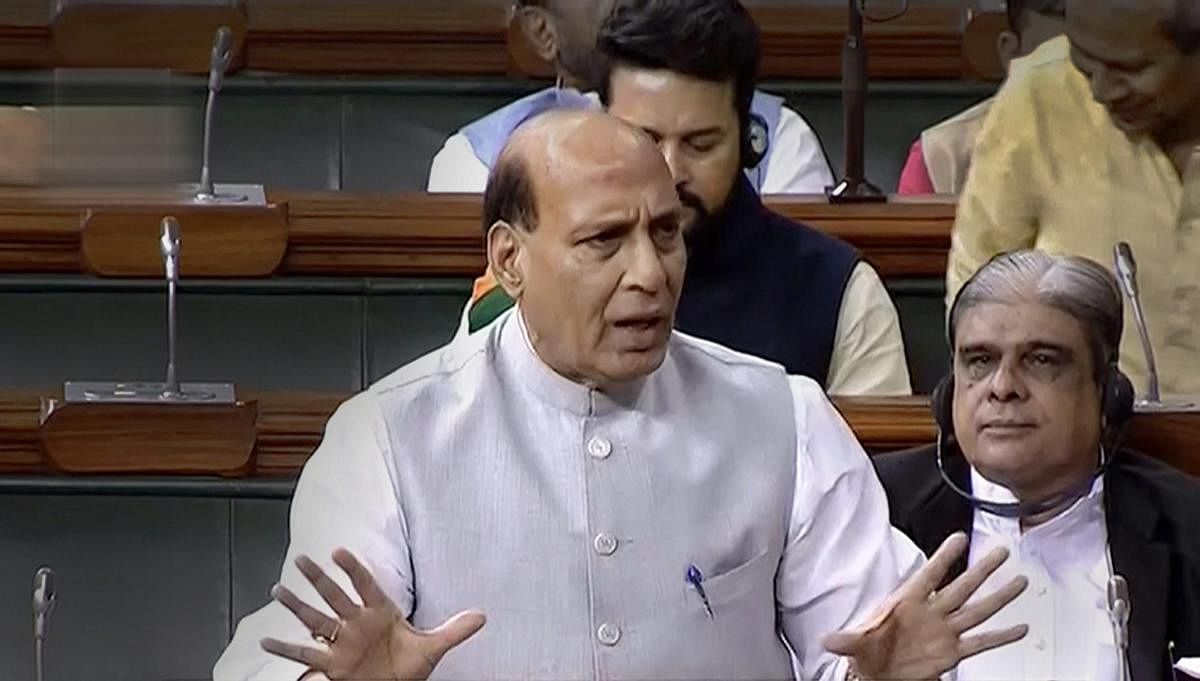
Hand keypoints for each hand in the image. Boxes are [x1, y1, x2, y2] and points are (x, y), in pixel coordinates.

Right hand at [260, 548, 484, 679]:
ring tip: (278, 590)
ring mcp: (341, 642)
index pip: (365, 585)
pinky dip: (287, 649)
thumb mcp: (433, 647)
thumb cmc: (408, 665)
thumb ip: (455, 630)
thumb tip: (482, 615)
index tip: (339, 551)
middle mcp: (356, 623)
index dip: (353, 569)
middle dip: (319, 579)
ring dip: (298, 606)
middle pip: (335, 596)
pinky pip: (307, 654)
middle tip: (302, 559)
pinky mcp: (333, 665)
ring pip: (316, 619)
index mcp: (380, 612)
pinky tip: (267, 641)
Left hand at [823, 532, 1027, 680]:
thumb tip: (828, 640)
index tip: (960, 538)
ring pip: (977, 609)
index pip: (929, 574)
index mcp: (907, 602)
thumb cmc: (868, 652)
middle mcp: (931, 613)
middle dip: (981, 569)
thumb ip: (846, 640)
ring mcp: (945, 631)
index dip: (944, 557)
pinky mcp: (953, 652)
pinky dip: (1001, 636)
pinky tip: (1019, 628)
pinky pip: (981, 642)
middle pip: (961, 587)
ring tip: (1018, 582)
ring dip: (998, 597)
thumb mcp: (855, 643)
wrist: (878, 673)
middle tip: (1000, 551)